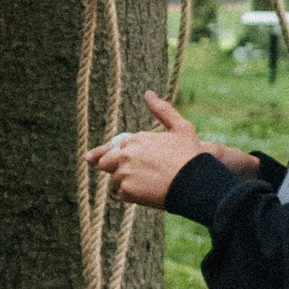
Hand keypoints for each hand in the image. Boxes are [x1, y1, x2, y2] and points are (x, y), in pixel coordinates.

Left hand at [90, 91, 203, 207]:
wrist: (196, 182)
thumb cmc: (191, 156)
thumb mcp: (181, 128)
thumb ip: (163, 111)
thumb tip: (149, 93)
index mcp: (135, 138)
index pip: (112, 146)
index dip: (108, 154)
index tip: (92, 158)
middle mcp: (125, 153)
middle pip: (106, 163)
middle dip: (116, 168)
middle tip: (134, 176)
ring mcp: (124, 172)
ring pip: (114, 180)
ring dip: (126, 183)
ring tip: (148, 184)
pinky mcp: (126, 190)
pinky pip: (121, 194)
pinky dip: (132, 195)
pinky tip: (148, 193)